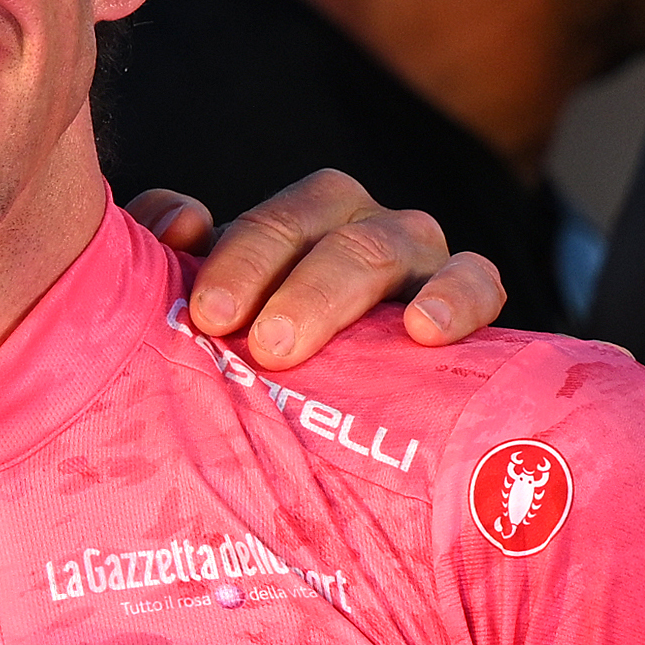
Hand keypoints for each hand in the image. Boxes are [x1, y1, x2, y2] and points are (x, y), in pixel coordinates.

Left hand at [133, 170, 506, 367]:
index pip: (277, 220)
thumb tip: (184, 223)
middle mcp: (362, 230)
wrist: (348, 423)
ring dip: (347, 289)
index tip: (209, 316)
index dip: (242, 258)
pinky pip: (480, 280)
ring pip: (397, 243)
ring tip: (311, 345)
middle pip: (334, 225)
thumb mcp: (211, 312)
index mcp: (303, 225)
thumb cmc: (262, 359)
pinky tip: (426, 330)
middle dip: (292, 281)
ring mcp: (420, 262)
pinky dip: (459, 295)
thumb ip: (165, 257)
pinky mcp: (474, 302)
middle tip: (262, 345)